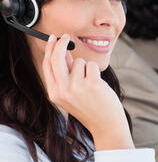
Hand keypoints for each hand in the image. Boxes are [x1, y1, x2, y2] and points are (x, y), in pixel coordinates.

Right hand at [42, 34, 133, 150]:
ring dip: (86, 67)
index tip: (53, 39)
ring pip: (79, 62)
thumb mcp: (72, 93)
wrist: (106, 125)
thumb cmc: (91, 107)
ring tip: (92, 84)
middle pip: (57, 59)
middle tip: (66, 36)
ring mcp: (76, 88)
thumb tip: (63, 51)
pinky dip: (96, 71)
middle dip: (60, 44)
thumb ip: (66, 74)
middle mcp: (63, 91)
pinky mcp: (91, 84)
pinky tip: (99, 85)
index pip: (47, 66)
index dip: (49, 50)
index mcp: (54, 93)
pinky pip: (91, 66)